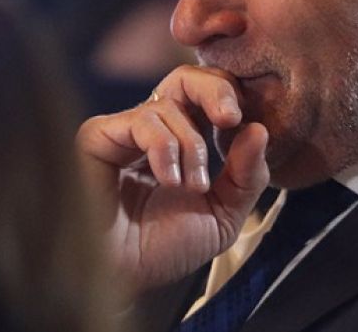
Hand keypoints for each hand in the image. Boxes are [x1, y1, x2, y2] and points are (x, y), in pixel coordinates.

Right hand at [75, 65, 269, 293]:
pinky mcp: (97, 137)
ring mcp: (123, 131)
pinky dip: (164, 148)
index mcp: (183, 140)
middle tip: (230, 118)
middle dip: (216, 91)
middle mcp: (152, 129)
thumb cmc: (165, 249)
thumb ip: (247, 175)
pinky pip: (141, 120)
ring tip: (192, 185)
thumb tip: (259, 129)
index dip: (232, 99)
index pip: (209, 95)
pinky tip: (169, 180)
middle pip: (187, 78)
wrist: (124, 279)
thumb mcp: (224, 215)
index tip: (246, 124)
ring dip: (192, 145)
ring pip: (169, 105)